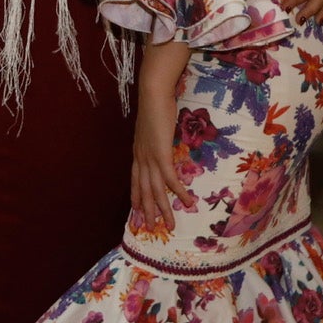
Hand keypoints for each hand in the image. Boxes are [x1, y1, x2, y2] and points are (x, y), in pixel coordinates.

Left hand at [131, 70, 187, 232]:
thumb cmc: (155, 106)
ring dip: (164, 208)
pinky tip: (188, 201)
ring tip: (170, 225)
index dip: (136, 196)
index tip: (137, 210)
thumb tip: (162, 141)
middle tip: (153, 227)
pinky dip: (179, 191)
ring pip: (156, 190)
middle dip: (149, 210)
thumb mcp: (153, 127)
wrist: (153, 94)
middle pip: (144, 190)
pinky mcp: (160, 154)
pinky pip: (170, 179)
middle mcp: (141, 158)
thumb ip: (156, 138)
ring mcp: (149, 158)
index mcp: (138, 153)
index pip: (135, 180)